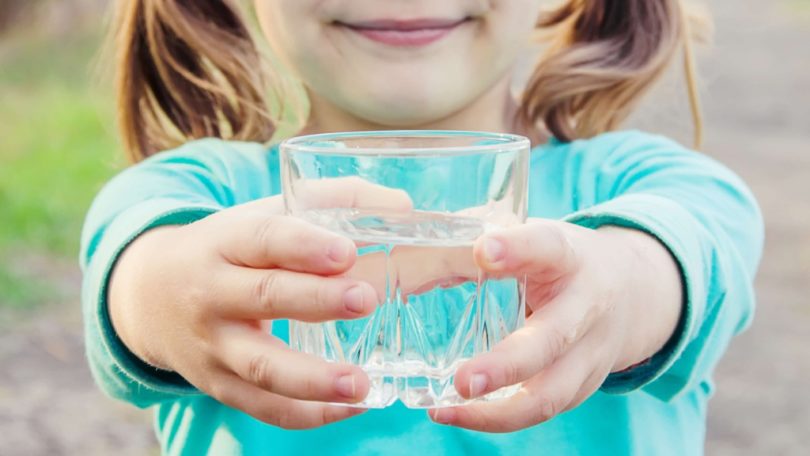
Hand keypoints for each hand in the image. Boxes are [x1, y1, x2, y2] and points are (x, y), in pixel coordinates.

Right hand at [108, 179, 408, 428]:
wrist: (149, 296)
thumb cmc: (228, 249)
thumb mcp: (263, 215)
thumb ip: (330, 202)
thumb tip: (402, 206)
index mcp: (224, 242)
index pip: (262, 239)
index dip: (303, 245)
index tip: (345, 251)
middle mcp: (211, 294)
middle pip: (264, 298)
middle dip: (316, 301)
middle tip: (364, 300)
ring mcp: (213, 346)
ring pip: (261, 366)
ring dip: (312, 379)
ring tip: (361, 384)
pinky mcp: (219, 386)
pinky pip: (264, 408)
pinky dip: (308, 414)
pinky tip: (351, 407)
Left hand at [429, 219, 682, 431]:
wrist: (635, 292)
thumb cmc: (564, 261)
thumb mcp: (539, 238)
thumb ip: (490, 240)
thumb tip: (414, 235)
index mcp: (571, 256)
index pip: (548, 248)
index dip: (518, 248)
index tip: (484, 250)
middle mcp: (588, 306)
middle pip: (552, 342)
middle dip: (507, 366)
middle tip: (462, 380)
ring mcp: (590, 353)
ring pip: (550, 394)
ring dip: (497, 412)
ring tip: (445, 409)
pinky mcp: (583, 385)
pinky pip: (541, 410)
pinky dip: (497, 418)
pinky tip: (456, 413)